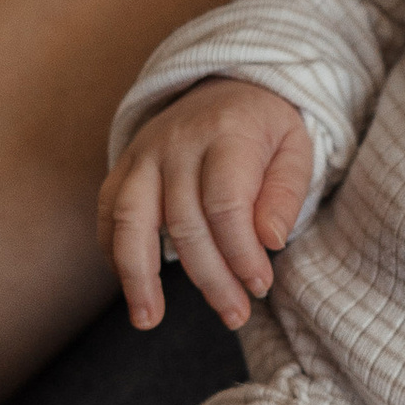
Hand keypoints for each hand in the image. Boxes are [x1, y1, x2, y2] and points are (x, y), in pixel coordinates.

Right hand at [98, 76, 315, 331]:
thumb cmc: (266, 129)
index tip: (259, 285)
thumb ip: (286, 193)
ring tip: (148, 319)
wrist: (225, 85)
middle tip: (235, 315)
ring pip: (131, 219)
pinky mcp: (124, 167)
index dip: (241, 252)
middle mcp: (177, 142)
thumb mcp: (296, 149)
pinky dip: (113, 252)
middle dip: (210, 278)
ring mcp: (144, 154)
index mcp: (227, 132)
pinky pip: (109, 212)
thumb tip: (270, 240)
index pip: (226, 204)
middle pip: (185, 222)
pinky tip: (131, 288)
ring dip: (138, 275)